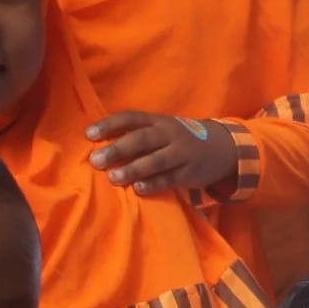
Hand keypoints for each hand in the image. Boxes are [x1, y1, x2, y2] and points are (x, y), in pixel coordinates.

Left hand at [88, 111, 238, 196]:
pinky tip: (139, 189)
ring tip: (113, 178)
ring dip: (133, 168)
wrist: (220, 148)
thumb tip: (98, 145)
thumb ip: (136, 134)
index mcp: (157, 121)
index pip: (131, 118)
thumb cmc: (177, 140)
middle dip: (118, 149)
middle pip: (142, 139)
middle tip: (96, 161)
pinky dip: (154, 184)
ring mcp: (181, 153)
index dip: (109, 125)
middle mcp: (169, 134)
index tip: (89, 135)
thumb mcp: (161, 129)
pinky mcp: (189, 173)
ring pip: (156, 160)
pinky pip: (170, 179)